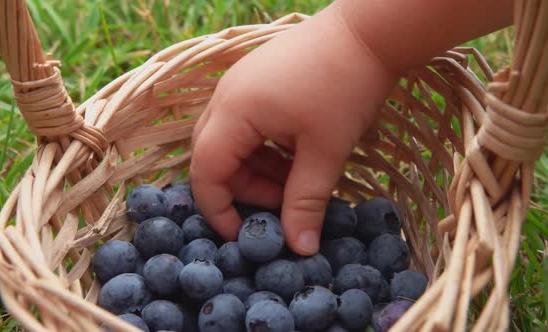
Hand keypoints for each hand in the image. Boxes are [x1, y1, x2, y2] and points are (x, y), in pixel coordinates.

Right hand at [189, 1, 398, 255]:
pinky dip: (264, 149)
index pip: (205, 171)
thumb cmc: (346, 86)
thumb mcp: (326, 151)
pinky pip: (246, 124)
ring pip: (231, 142)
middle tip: (281, 205)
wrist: (369, 30)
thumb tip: (300, 249)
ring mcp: (240, 84)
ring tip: (296, 182)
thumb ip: (306, 202)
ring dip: (257, 170)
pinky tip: (296, 156)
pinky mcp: (257, 80)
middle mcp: (226, 96)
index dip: (219, 210)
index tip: (244, 235)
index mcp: (233, 111)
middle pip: (213, 157)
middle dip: (242, 190)